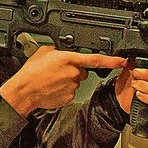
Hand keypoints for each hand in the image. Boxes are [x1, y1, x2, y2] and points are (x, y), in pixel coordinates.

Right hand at [0, 46, 126, 116]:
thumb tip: (62, 51)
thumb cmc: (31, 72)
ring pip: (76, 81)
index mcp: (68, 59)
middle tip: (58, 71)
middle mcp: (73, 72)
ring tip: (52, 79)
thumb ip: (58, 50)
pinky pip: (71, 91)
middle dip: (74, 70)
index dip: (112, 60)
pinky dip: (64, 89)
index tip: (122, 61)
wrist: (25, 91)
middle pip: (83, 70)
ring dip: (68, 80)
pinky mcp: (69, 97)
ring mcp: (72, 86)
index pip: (96, 59)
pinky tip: (53, 87)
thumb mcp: (43, 52)